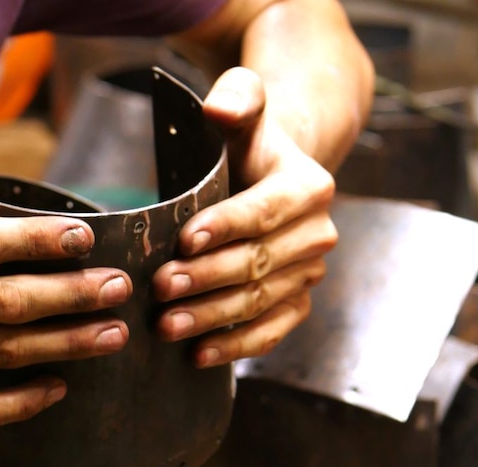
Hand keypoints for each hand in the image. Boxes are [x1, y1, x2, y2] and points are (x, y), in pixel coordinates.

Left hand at [153, 67, 336, 366]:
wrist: (270, 175)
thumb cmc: (246, 143)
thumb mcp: (244, 106)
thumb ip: (238, 98)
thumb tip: (219, 109)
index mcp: (309, 187)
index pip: (265, 210)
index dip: (227, 227)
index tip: (184, 240)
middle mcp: (318, 234)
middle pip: (259, 263)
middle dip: (207, 279)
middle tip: (160, 288)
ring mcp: (308, 273)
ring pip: (260, 301)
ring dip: (213, 318)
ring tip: (167, 326)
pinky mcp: (295, 302)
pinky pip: (271, 331)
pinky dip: (236, 345)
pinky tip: (197, 356)